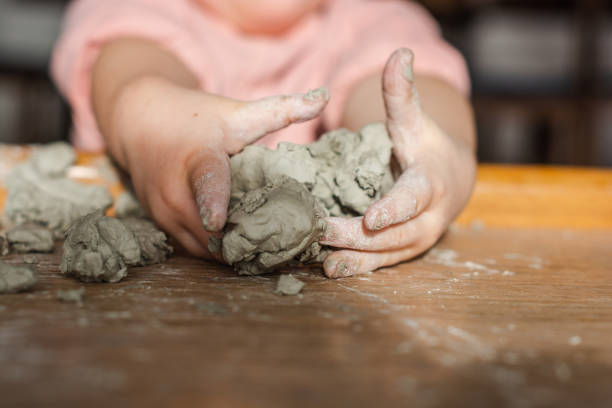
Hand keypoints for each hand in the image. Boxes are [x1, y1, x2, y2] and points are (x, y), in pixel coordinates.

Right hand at [110, 76, 327, 256]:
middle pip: (210, 230)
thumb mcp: (237, 112)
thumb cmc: (196, 117)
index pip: (205, 183)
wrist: (140, 122)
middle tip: (286, 249)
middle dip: (246, 241)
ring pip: (203, 247)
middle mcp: (173, 192)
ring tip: (270, 252)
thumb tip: (324, 95)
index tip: (218, 221)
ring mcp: (164, 212)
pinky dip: (218, 250)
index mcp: (197, 160)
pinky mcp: (162, 225)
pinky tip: (244, 249)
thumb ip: (281, 109)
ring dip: (232, 251)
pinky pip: (195, 248)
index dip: (212, 203)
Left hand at [320, 48, 475, 277]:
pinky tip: (331, 271)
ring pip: (386, 255)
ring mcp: (416, 240)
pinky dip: (358, 268)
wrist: (452, 181)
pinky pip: (381, 264)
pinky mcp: (404, 252)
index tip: (371, 218)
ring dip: (355, 260)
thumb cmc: (427, 148)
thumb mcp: (415, 122)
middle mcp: (428, 219)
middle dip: (358, 236)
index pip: (413, 198)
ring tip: (325, 264)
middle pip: (394, 234)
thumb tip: (400, 52)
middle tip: (322, 232)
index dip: (394, 208)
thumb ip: (402, 93)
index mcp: (430, 184)